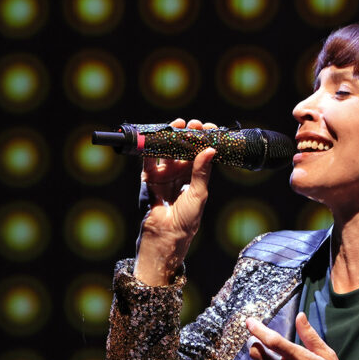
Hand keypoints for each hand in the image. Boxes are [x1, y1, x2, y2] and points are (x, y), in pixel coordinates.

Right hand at [133, 118, 216, 285]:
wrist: (165, 234)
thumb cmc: (186, 220)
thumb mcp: (198, 194)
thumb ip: (202, 171)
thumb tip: (210, 150)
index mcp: (194, 177)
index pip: (200, 153)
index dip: (203, 140)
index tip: (208, 129)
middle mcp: (179, 173)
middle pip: (183, 148)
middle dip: (187, 135)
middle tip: (193, 125)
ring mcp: (164, 174)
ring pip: (166, 150)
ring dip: (170, 137)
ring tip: (177, 125)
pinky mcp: (149, 177)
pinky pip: (149, 159)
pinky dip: (151, 147)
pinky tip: (158, 136)